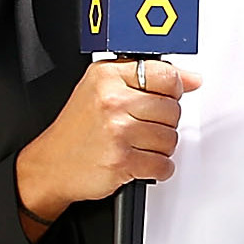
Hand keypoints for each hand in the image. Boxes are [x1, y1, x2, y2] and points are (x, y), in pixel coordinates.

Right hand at [15, 58, 202, 222]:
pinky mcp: (122, 161)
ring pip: (171, 139)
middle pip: (172, 110)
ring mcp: (117, 131)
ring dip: (159, 148)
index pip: (166, 75)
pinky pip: (164, 165)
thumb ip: (148, 78)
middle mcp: (111, 100)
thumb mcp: (102, 88)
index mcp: (107, 76)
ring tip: (135, 145)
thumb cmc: (77, 128)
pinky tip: (137, 162)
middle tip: (140, 126)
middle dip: (162, 123)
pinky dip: (156, 169)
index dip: (171, 90)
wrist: (51, 164)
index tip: (164, 97)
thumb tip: (191, 79)